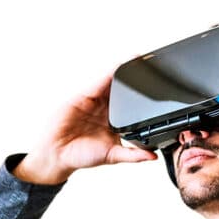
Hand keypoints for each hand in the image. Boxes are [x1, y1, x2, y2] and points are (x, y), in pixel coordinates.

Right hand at [13, 69, 157, 184]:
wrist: (58, 155)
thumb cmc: (81, 155)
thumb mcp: (113, 156)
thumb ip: (133, 155)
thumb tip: (152, 156)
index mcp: (115, 122)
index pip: (132, 106)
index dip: (143, 97)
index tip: (160, 89)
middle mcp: (105, 109)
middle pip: (124, 90)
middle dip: (136, 80)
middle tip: (152, 67)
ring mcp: (95, 101)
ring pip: (112, 83)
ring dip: (124, 72)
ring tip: (138, 61)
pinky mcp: (84, 97)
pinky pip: (98, 83)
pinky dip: (109, 75)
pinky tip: (119, 68)